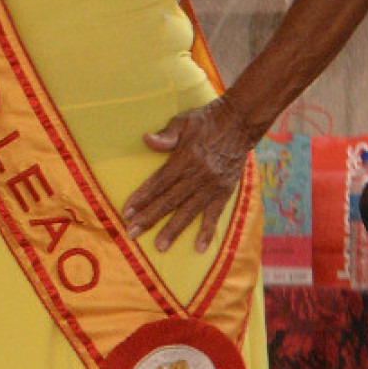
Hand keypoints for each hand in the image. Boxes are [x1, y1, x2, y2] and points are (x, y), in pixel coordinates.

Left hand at [124, 99, 258, 254]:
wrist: (241, 121)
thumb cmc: (206, 120)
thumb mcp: (183, 121)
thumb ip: (166, 134)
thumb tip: (146, 140)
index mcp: (185, 158)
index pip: (158, 182)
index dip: (141, 198)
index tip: (126, 212)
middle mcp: (198, 175)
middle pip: (169, 200)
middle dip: (149, 218)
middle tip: (132, 233)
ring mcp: (212, 185)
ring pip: (189, 211)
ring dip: (173, 230)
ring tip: (159, 246)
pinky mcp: (225, 191)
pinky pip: (214, 214)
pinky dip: (206, 231)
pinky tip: (198, 248)